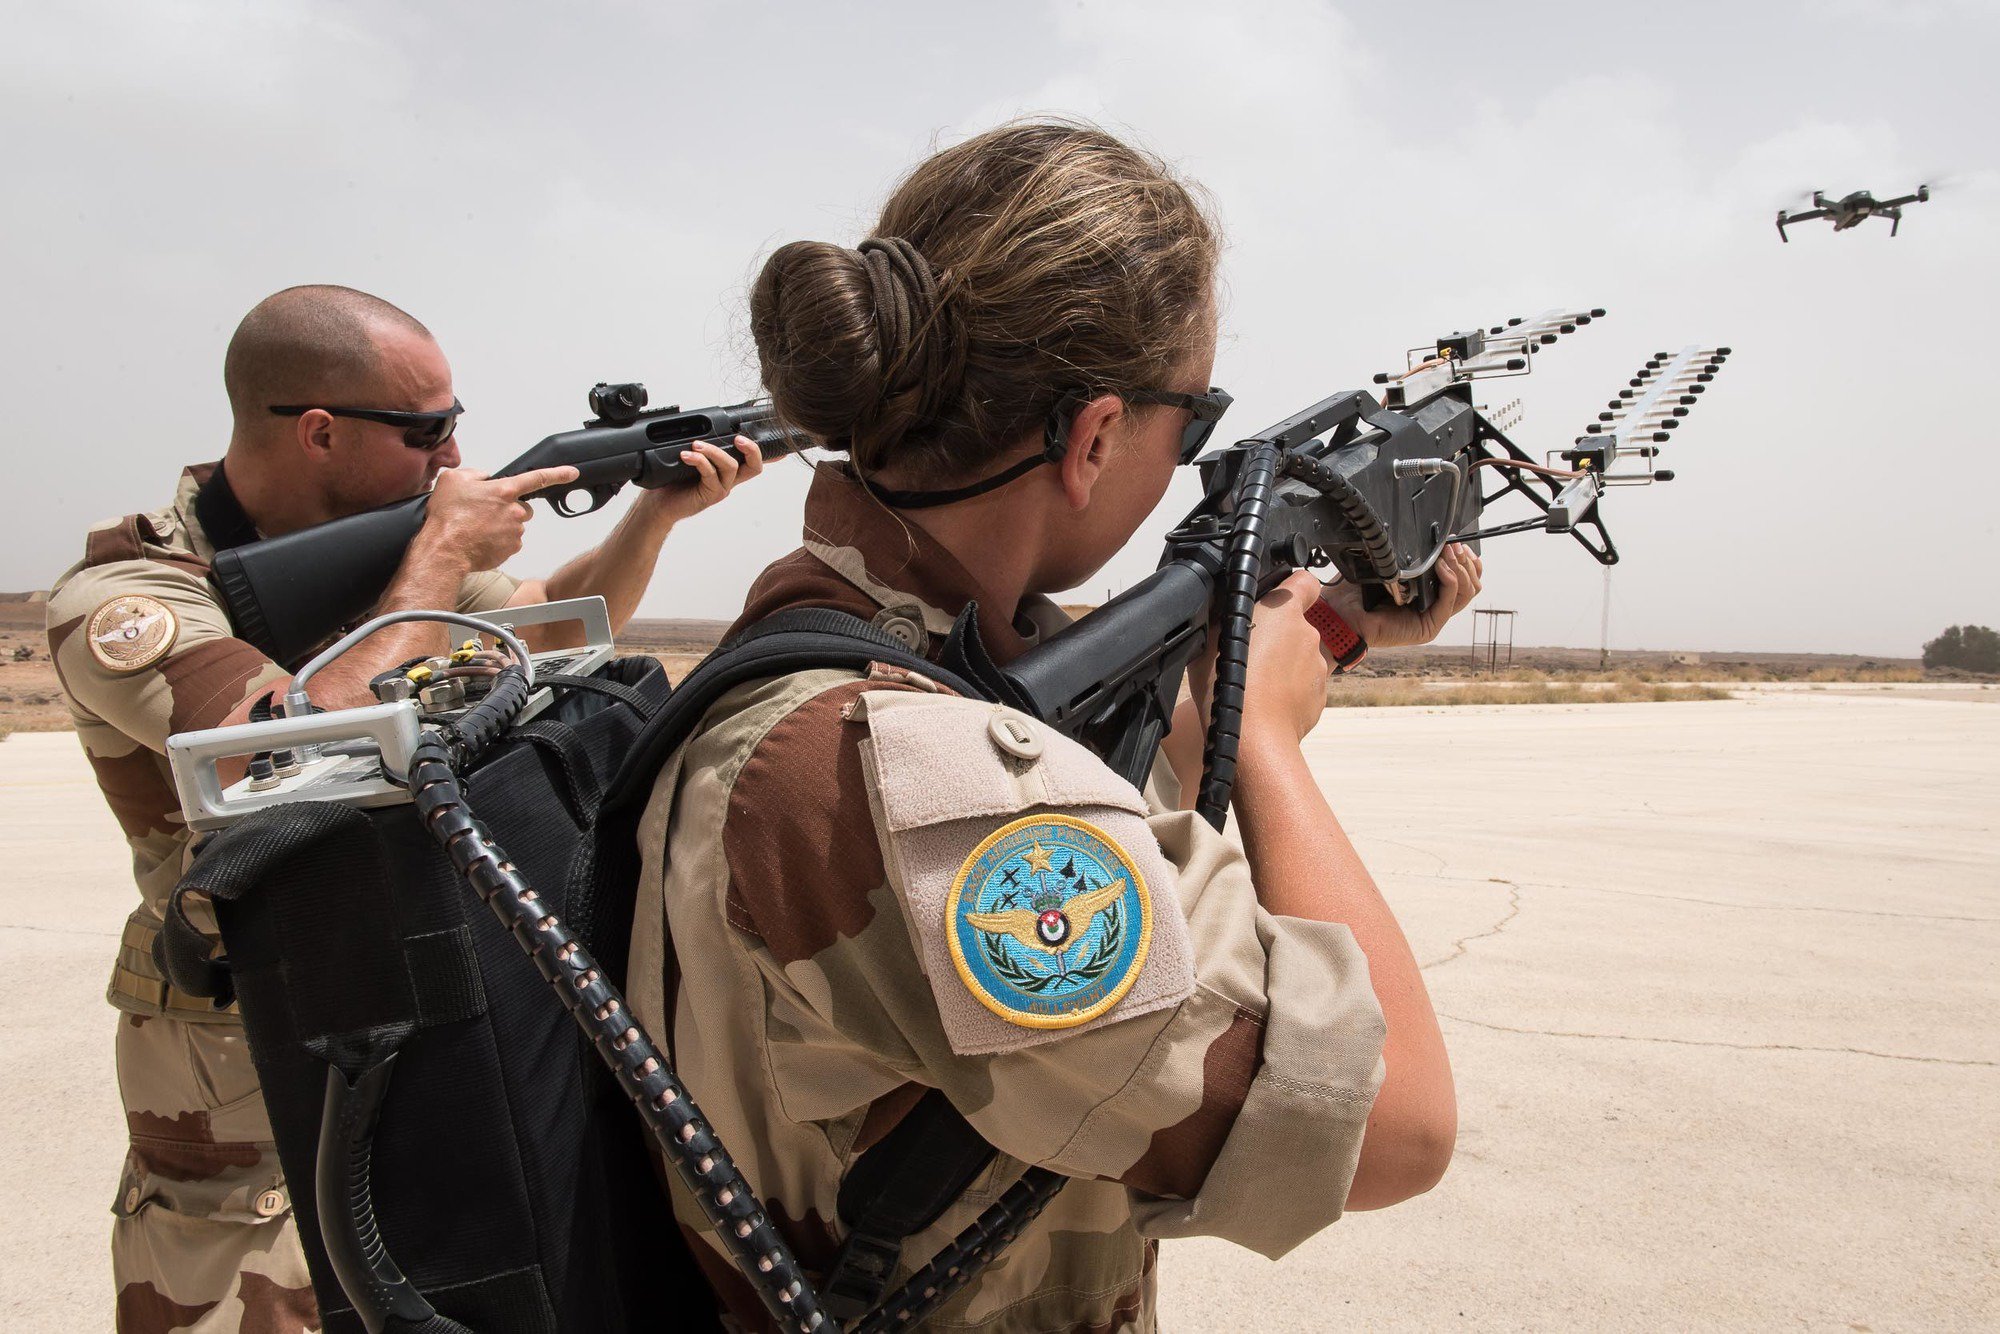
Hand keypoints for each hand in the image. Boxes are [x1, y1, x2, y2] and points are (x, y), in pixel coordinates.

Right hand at [417, 464, 579, 572]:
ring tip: (477, 527)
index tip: (572, 473)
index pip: (537, 478)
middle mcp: (514, 511)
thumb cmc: (447, 516)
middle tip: (485, 513)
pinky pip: (510, 541)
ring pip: (515, 525)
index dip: (558, 474)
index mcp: (504, 491)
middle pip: (522, 507)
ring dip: (501, 525)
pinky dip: (498, 541)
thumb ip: (475, 474)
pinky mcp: (511, 548)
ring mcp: (515, 531)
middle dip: (509, 509)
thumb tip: (485, 479)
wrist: (444, 549)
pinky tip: (481, 539)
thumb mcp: (454, 480)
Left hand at [642, 436, 764, 523]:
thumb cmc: (673, 483)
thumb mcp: (689, 461)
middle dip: (751, 449)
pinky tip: (686, 456)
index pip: (752, 461)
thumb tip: (698, 428)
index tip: (780, 448)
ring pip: (731, 466)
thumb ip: (701, 449)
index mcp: (727, 471)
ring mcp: (721, 488)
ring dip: (714, 451)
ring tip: (696, 445)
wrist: (659, 504)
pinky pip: (711, 474)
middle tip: (738, 438)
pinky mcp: (710, 495)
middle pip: (754, 467)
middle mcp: (728, 481)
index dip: (770, 456)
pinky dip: (699, 461)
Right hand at [1185, 570, 1333, 747]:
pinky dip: (1288, 691)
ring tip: (1254, 685)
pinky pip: (1303, 685)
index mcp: (1284, 611)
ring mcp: (1317, 667)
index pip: (1304, 581)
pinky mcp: (1319, 697)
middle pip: (1295, 625)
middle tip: (1248, 654)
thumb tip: (1230, 611)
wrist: (1253, 740)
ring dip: (1282, 665)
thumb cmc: (1229, 686)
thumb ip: (1228, 617)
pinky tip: (1265, 703)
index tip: (1274, 599)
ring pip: (1299, 657)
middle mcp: (1308, 635)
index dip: (1290, 587)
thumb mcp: (1211, 638)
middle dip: (1277, 635)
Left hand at [1320, 543, 1482, 648]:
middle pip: (1470, 585)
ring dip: (1460, 569)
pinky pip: (1450, 601)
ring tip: (1449, 553)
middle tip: (1455, 546)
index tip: (1459, 543)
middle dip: (1466, 561)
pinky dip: (1450, 580)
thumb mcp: (1388, 565)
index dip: (1467, 561)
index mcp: (1427, 594)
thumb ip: (1408, 555)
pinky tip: (1442, 566)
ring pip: (1465, 593)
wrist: (1342, 613)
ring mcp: (1433, 618)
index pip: (1462, 578)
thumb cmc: (1358, 590)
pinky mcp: (1428, 627)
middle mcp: (1433, 607)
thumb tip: (1424, 533)